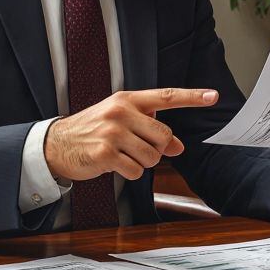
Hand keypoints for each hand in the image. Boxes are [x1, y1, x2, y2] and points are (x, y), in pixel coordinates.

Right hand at [43, 88, 217, 181]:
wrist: (57, 144)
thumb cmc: (92, 130)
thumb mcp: (122, 122)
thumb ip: (150, 129)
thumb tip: (178, 147)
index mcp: (128, 100)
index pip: (166, 96)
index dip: (192, 97)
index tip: (213, 96)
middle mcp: (121, 112)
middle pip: (164, 135)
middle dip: (157, 148)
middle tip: (137, 147)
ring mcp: (112, 132)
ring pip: (152, 156)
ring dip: (142, 162)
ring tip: (123, 155)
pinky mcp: (105, 153)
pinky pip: (135, 170)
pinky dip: (129, 172)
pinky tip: (114, 164)